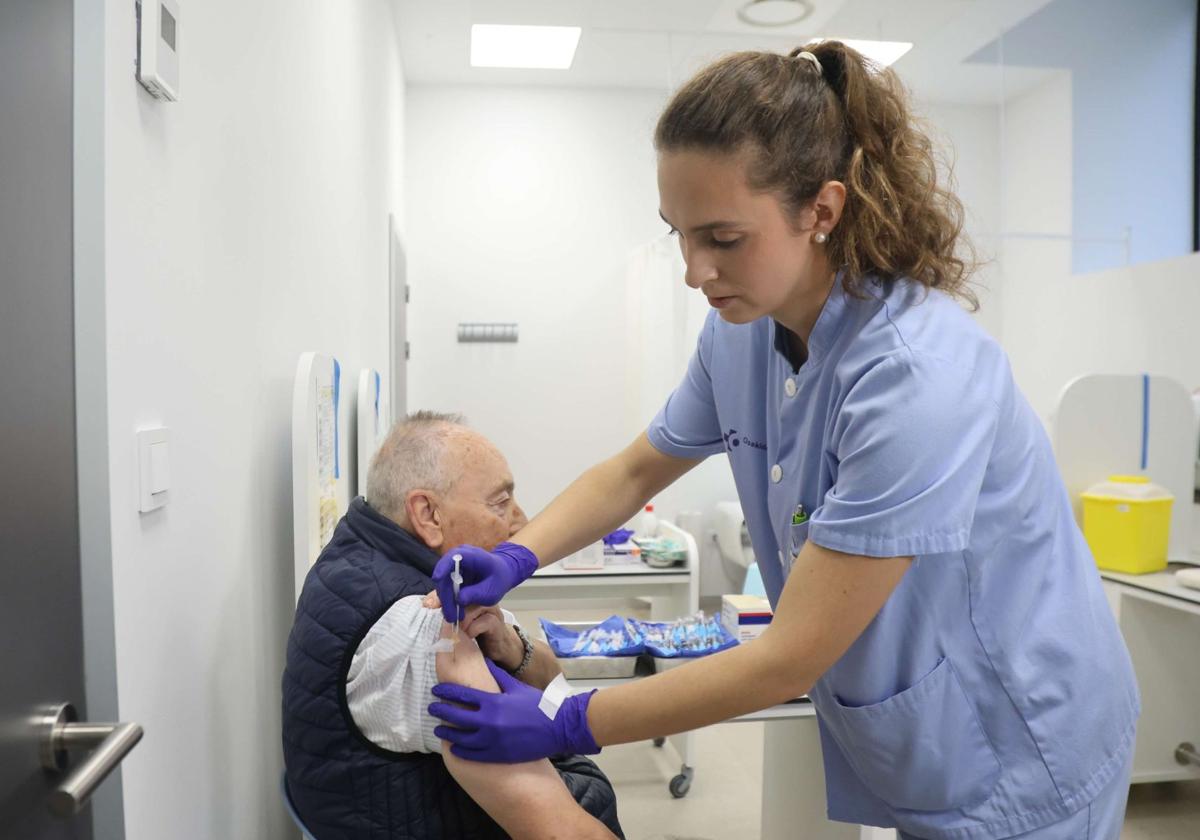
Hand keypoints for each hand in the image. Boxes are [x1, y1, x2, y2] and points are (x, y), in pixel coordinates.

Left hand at [422, 592, 522, 670]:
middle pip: (464, 596)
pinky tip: (468, 637)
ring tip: (456, 631)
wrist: (499, 646)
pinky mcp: (497, 622)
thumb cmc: (477, 631)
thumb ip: (445, 611)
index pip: (455, 588)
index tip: (429, 605)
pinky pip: (484, 621)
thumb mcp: (458, 620)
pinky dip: (473, 629)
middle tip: (444, 621)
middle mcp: (482, 598)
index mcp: (472, 594)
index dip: (441, 595)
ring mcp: (491, 609)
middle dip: (451, 609)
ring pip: (474, 607)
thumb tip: (426, 603)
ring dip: (462, 620)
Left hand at [430, 660, 598, 762]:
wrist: (558, 727)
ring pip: (459, 737)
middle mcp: (489, 721)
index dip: (445, 692)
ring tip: (439, 729)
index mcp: (493, 701)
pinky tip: (454, 746)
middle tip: (432, 708)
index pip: (460, 694)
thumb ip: (497, 675)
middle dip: (440, 711)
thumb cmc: (538, 705)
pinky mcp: (496, 755)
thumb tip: (482, 661)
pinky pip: (471, 753)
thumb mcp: (516, 687)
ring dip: (446, 732)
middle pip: (455, 716)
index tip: (436, 691)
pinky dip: (459, 749)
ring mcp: (492, 740)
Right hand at [432, 543, 537, 622]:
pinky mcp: (451, 576)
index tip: (437, 579)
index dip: (443, 566)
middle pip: (445, 575)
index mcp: (472, 556)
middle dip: (445, 596)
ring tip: (453, 617)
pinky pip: (445, 588)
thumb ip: (477, 594)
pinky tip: (454, 612)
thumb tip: (459, 599)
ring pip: (443, 584)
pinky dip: (448, 601)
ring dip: (446, 602)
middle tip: (450, 615)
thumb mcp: (492, 590)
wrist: (502, 574)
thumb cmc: (499, 579)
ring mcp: (454, 567)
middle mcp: (459, 558)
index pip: (453, 557)